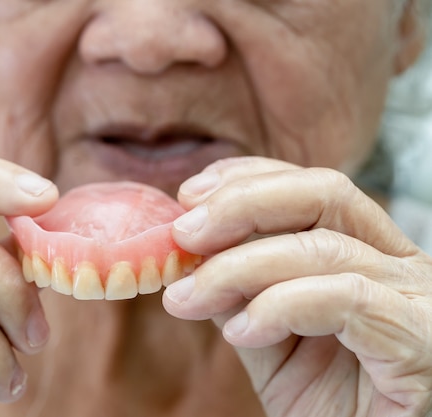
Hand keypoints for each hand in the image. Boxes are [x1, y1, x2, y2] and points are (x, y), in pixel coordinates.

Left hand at [163, 157, 431, 415]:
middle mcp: (401, 265)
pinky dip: (279, 306)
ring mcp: (418, 300)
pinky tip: (241, 331)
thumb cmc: (324, 403)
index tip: (189, 197)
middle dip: (241, 204)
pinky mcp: (422, 340)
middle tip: (182, 235)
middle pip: (324, 194)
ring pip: (323, 248)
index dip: (246, 180)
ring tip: (189, 297)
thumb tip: (190, 252)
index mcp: (368, 253)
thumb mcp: (267, 338)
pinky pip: (345, 299)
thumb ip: (238, 292)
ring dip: (238, 267)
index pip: (309, 188)